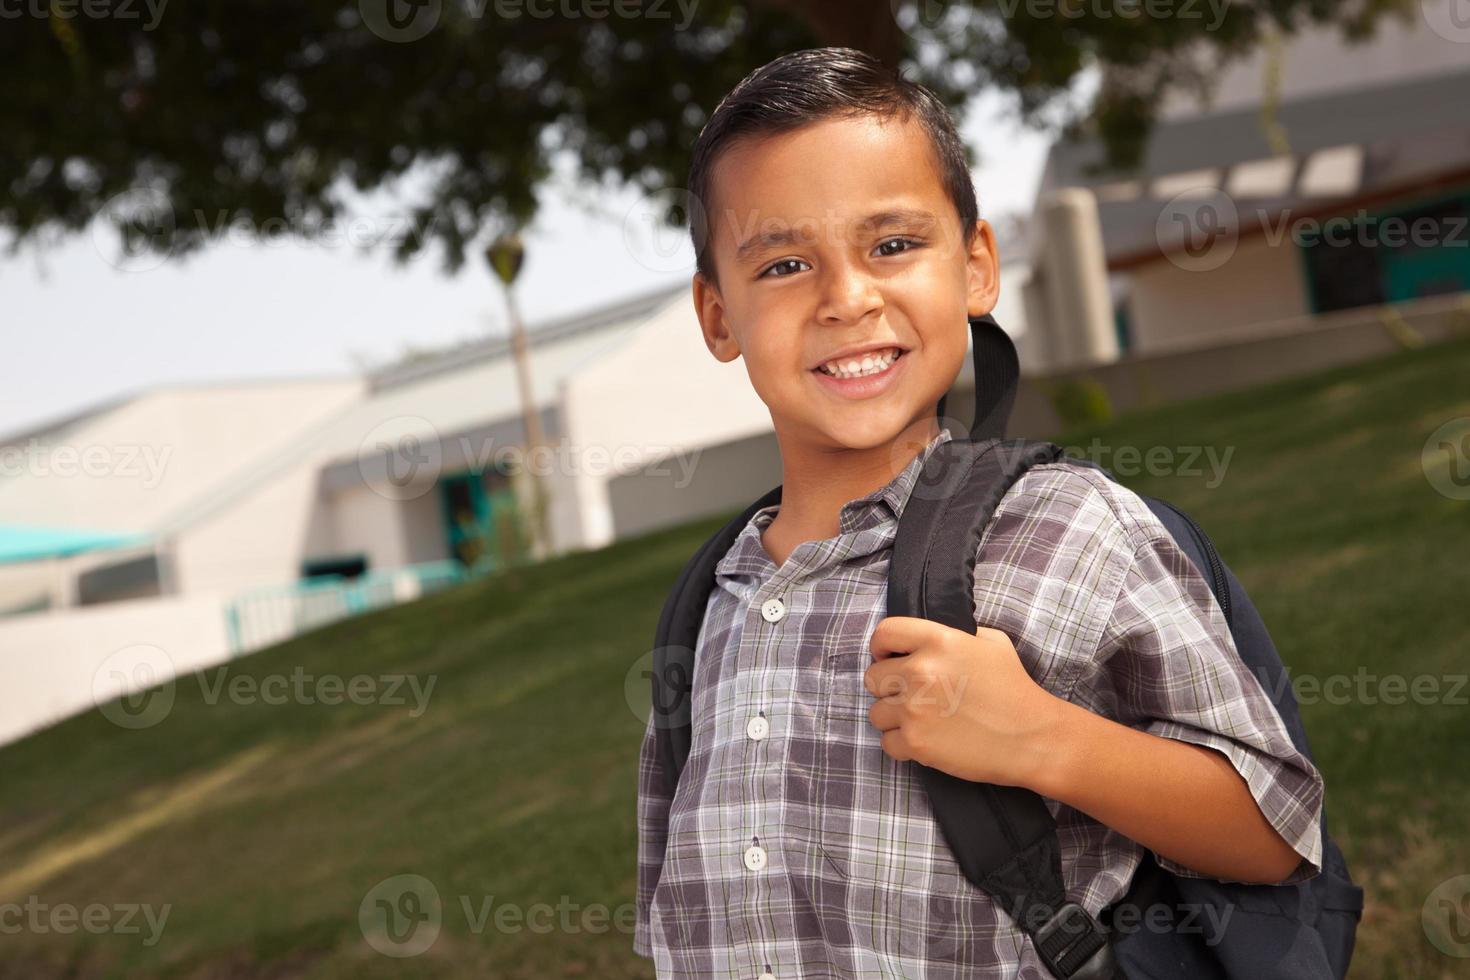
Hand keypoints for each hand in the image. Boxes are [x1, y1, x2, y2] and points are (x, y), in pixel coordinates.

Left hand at [864, 616, 1066, 789]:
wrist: (1034, 737)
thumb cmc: (1015, 690)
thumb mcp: (991, 643)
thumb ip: (954, 635)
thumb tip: (928, 638)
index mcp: (938, 640)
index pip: (884, 633)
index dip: (881, 647)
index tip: (887, 658)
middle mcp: (920, 671)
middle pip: (873, 678)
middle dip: (889, 688)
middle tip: (913, 696)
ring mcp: (915, 709)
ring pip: (876, 713)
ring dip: (895, 718)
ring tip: (923, 721)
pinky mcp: (917, 742)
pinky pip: (887, 743)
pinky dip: (903, 745)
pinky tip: (927, 741)